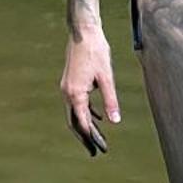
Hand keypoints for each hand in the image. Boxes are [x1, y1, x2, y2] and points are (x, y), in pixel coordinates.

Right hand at [61, 24, 120, 155]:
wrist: (83, 31)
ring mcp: (67, 88)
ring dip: (85, 126)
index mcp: (75, 94)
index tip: (101, 149)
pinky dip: (86, 113)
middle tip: (96, 152)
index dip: (92, 138)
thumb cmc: (96, 50)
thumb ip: (110, 100)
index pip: (83, 123)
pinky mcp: (71, 82)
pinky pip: (77, 104)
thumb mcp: (107, 77)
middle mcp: (67, 93)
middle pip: (75, 122)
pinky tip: (98, 118)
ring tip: (97, 139)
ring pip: (74, 114)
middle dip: (86, 137)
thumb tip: (115, 121)